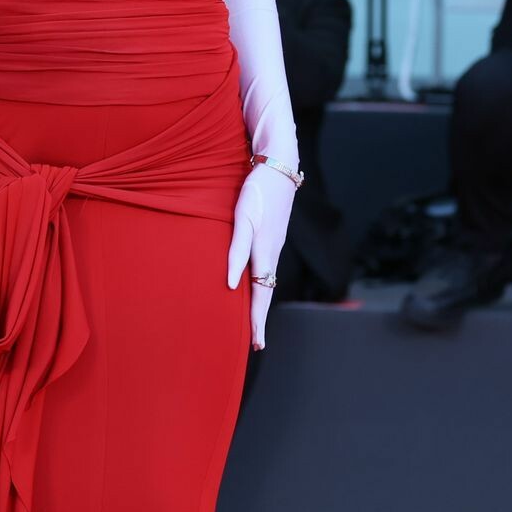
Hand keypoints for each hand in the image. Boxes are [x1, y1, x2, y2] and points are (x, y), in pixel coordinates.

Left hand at [226, 163, 296, 349]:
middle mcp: (271, 252)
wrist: (279, 167)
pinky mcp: (272, 236)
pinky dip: (260, 284)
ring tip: (253, 321)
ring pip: (267, 280)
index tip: (258, 344)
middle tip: (257, 343)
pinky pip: (266, 267)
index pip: (261, 295)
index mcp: (264, 252)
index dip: (258, 320)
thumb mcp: (242, 218)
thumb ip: (237, 249)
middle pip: (266, 292)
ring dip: (260, 302)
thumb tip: (232, 285)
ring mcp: (274, 244)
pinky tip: (254, 285)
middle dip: (260, 318)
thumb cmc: (256, 190)